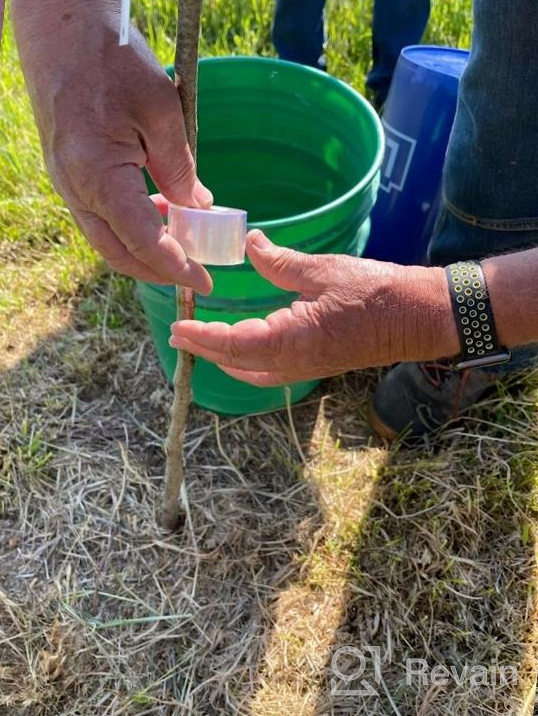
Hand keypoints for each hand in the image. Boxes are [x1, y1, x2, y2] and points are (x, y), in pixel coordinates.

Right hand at [12, 0, 212, 291]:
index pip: (144, 243)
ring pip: (107, 240)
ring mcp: (67, 184)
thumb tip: (199, 209)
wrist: (58, 27)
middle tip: (195, 271)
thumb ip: (180, 169)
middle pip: (119, 254)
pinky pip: (100, 217)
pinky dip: (130, 227)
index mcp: (99, 177)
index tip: (205, 282)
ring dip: (144, 250)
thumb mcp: (162, 113)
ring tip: (181, 239)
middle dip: (159, 271)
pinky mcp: (68, 174)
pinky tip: (158, 210)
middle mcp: (76, 190)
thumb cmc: (110, 59)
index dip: (178, 268)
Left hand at [170, 231, 458, 385]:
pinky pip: (269, 374)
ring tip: (201, 341)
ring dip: (222, 358)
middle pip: (236, 362)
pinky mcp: (313, 366)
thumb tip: (250, 245)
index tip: (177, 327)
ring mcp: (304, 369)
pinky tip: (239, 351)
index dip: (202, 337)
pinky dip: (245, 364)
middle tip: (179, 334)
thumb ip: (280, 262)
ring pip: (250, 372)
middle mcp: (294, 362)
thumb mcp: (323, 271)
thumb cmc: (376, 292)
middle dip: (205, 348)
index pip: (234, 343)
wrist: (417, 318)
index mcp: (293, 339)